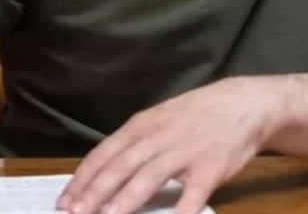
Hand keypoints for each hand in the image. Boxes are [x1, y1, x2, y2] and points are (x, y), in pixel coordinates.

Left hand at [57, 77, 277, 213]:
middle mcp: (159, 138)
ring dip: (128, 198)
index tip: (65, 200)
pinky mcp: (211, 168)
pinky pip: (194, 192)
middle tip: (76, 213)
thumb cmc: (195, 116)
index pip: (104, 153)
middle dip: (95, 192)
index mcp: (142, 126)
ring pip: (150, 176)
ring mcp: (186, 153)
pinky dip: (182, 208)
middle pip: (121, 166)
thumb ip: (133, 144)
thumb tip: (101, 172)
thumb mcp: (158, 120)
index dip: (83, 178)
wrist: (242, 104)